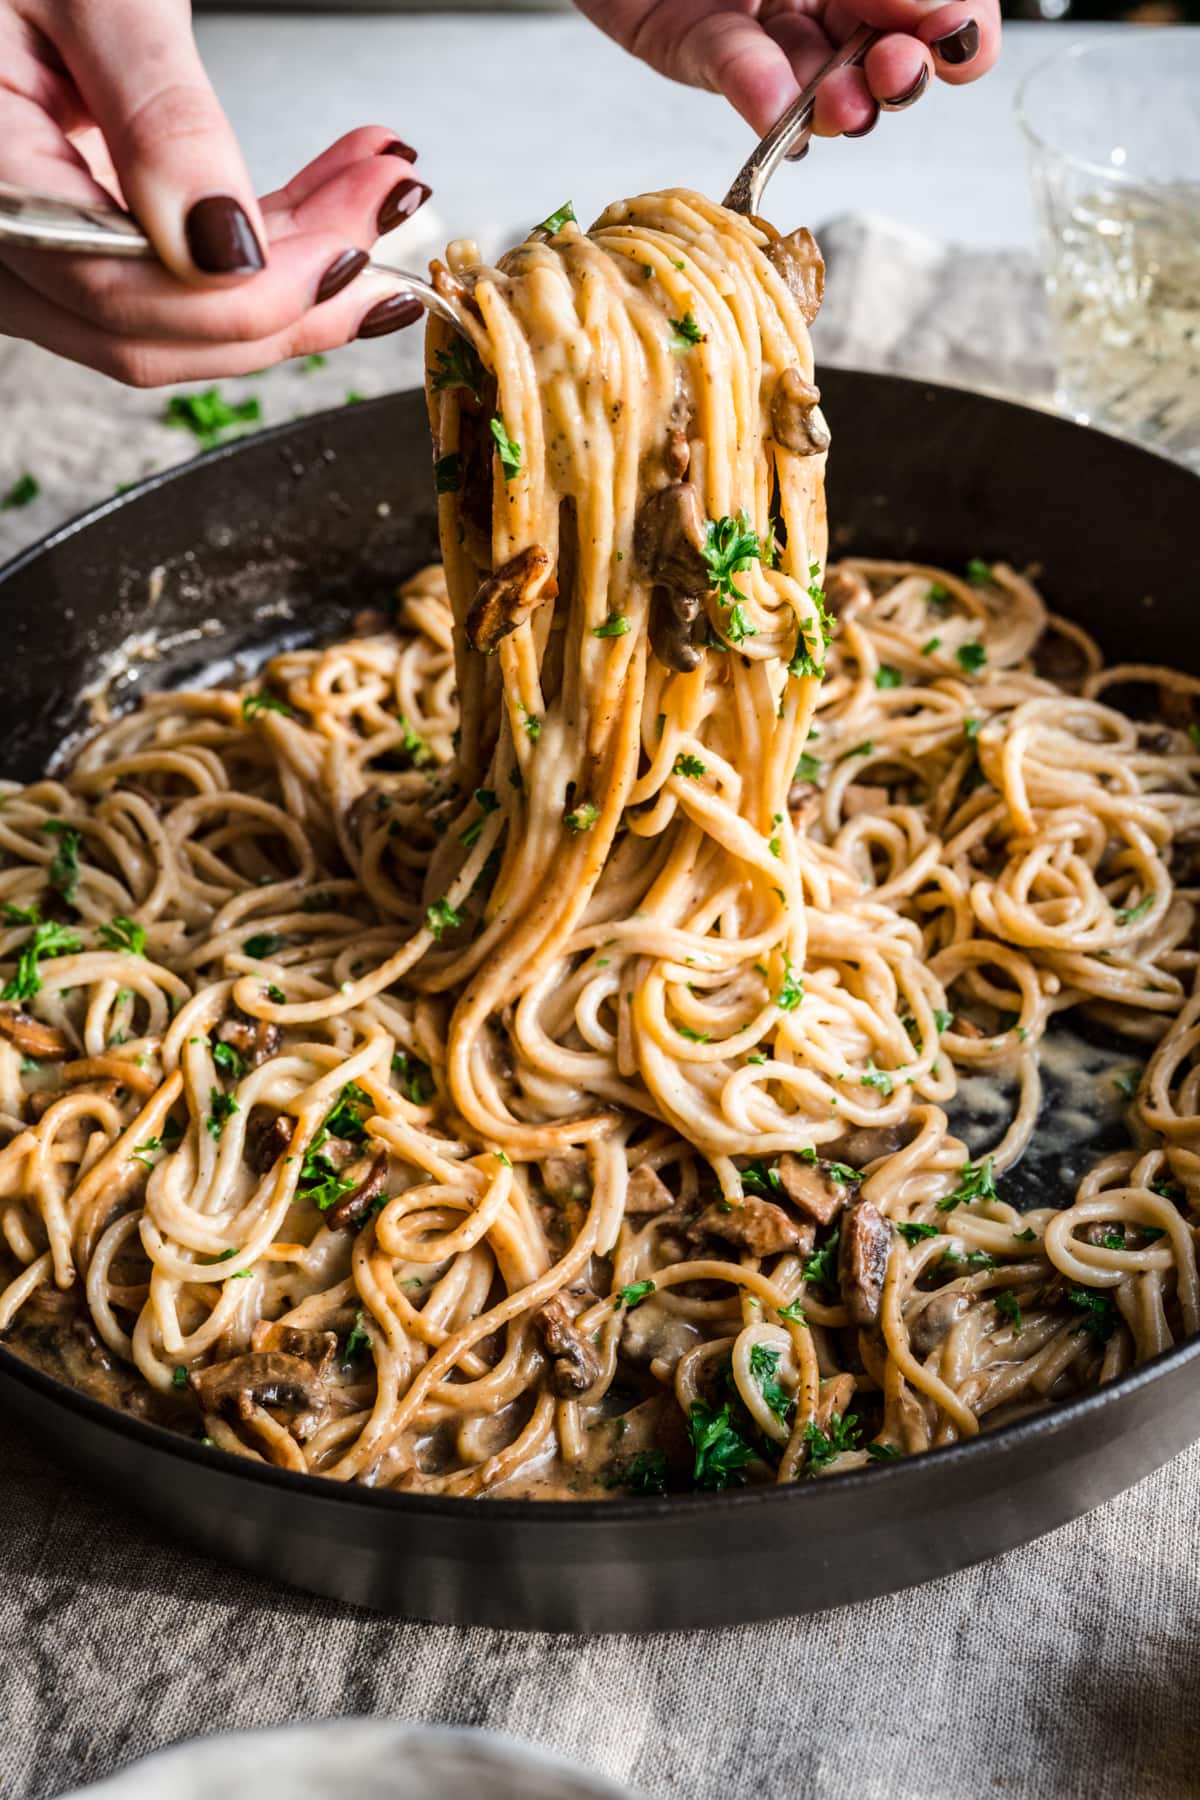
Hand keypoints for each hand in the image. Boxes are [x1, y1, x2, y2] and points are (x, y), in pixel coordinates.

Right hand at [0, 1, 432, 384]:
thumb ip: (159, 118)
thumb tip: (227, 249)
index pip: (120, 294)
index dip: (248, 297)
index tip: (345, 248)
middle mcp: (4, 243)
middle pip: (161, 333)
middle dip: (296, 289)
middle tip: (382, 208)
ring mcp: (41, 257)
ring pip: (186, 324)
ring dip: (300, 270)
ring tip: (374, 192)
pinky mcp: (84, 249)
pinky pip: (184, 287)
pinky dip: (271, 250)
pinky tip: (334, 199)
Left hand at [576, 0, 998, 138]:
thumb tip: (951, 13)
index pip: (933, 7)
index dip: (958, 31)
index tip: (962, 48)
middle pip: (880, 54)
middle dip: (899, 74)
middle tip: (899, 75)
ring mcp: (759, 18)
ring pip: (811, 78)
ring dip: (833, 101)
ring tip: (844, 107)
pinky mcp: (688, 40)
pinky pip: (733, 64)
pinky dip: (759, 87)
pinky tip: (780, 103)